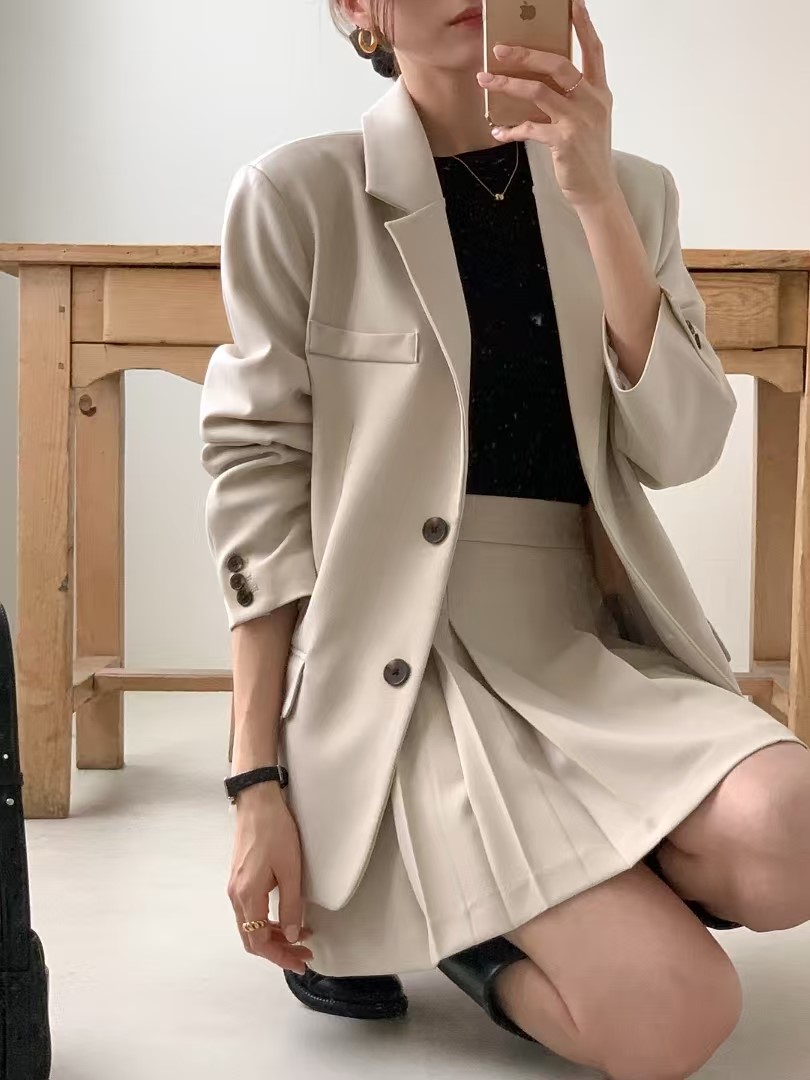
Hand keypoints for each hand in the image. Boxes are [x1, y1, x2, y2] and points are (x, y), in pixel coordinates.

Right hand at [227, 784, 313, 974]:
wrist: (257, 802)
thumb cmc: (274, 831)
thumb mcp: (290, 870)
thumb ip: (291, 905)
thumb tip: (294, 934)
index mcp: (247, 896)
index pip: (259, 942)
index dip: (280, 956)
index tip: (300, 963)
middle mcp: (236, 896)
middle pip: (252, 938)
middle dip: (278, 950)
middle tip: (303, 953)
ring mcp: (236, 887)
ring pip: (252, 925)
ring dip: (274, 935)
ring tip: (301, 936)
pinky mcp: (240, 879)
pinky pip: (251, 911)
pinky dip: (268, 920)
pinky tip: (287, 917)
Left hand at [476, 0, 618, 210]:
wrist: (598, 191)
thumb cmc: (588, 155)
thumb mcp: (589, 120)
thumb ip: (572, 98)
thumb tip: (540, 81)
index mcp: (600, 92)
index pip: (594, 50)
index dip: (583, 25)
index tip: (572, 3)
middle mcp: (592, 101)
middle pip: (558, 64)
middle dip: (526, 53)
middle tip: (500, 48)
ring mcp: (578, 120)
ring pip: (538, 91)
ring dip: (507, 84)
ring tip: (485, 79)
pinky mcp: (564, 141)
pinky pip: (530, 127)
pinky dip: (511, 129)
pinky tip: (497, 131)